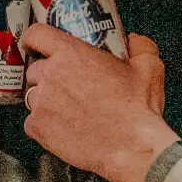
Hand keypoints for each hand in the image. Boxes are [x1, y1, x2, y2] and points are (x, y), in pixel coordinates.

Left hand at [21, 26, 176, 181]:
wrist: (132, 147)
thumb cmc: (138, 108)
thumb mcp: (149, 67)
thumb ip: (139, 46)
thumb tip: (132, 40)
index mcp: (71, 54)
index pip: (36, 34)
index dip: (34, 39)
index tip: (36, 45)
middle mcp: (51, 75)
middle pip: (35, 68)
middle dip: (47, 74)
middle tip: (67, 84)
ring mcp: (41, 103)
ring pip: (34, 95)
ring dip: (46, 99)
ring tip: (68, 109)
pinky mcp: (38, 129)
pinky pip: (32, 122)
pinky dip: (44, 124)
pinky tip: (64, 127)